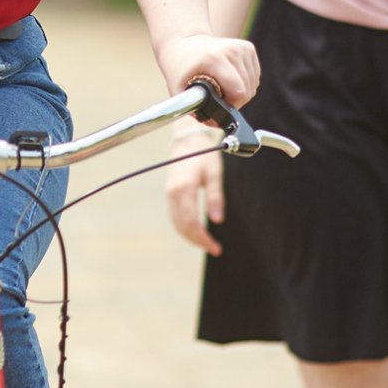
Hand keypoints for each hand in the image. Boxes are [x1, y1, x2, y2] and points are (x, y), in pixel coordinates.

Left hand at [156, 33, 259, 107]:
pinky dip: (244, 82)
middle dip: (234, 100)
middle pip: (247, 91)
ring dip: (240, 92)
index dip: (229, 104)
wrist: (183, 44)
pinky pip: (254, 76)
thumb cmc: (180, 68)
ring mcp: (242, 47)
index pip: (239, 92)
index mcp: (215, 58)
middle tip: (217, 95)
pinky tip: (229, 78)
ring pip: (253, 85)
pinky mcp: (248, 47)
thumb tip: (216, 123)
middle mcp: (232, 50)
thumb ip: (197, 110)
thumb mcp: (180, 90)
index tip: (216, 101)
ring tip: (221, 86)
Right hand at [165, 133, 223, 255]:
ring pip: (176, 224)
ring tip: (206, 243)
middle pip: (182, 226)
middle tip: (214, 249)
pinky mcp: (170, 194)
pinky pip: (174, 217)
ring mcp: (169, 194)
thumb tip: (217, 220)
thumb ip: (215, 197)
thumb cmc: (203, 154)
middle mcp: (173, 193)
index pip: (191, 222)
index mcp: (184, 188)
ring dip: (190, 237)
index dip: (203, 238)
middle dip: (197, 241)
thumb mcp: (214, 173)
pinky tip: (195, 232)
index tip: (215, 247)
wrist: (187, 139)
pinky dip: (184, 228)